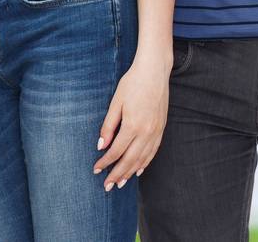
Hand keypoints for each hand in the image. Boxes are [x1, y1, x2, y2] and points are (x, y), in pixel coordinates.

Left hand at [93, 56, 168, 190]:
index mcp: (133, 125)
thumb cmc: (132, 83)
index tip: (96, 169)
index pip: (116, 151)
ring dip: (130, 172)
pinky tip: (138, 170)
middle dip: (117, 174)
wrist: (154, 72)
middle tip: (107, 186)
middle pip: (130, 160)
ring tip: (120, 183)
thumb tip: (101, 146)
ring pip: (143, 159)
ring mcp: (156, 132)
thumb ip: (108, 125)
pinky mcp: (161, 129)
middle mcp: (146, 132)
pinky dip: (145, 163)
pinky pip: (153, 152)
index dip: (105, 162)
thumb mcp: (116, 102)